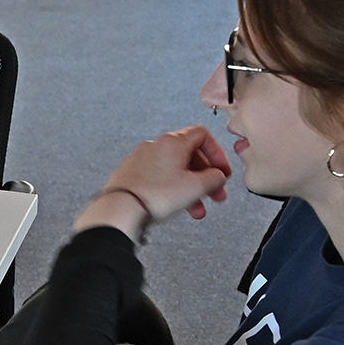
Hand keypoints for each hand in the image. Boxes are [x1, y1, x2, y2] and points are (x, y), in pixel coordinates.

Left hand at [74, 126, 233, 237]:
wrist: (121, 209)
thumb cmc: (156, 196)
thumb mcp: (196, 187)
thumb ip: (214, 178)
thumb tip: (218, 176)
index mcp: (172, 142)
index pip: (203, 135)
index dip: (217, 153)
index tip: (222, 171)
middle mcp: (156, 146)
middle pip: (189, 155)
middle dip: (205, 177)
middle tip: (215, 194)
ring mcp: (141, 159)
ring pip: (175, 170)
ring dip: (190, 189)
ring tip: (197, 209)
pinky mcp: (132, 174)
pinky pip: (159, 178)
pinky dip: (172, 190)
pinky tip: (175, 206)